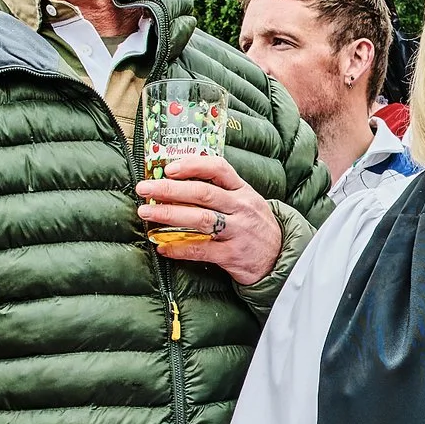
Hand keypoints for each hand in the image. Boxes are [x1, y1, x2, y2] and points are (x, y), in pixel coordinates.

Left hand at [137, 154, 282, 285]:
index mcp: (242, 190)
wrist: (280, 258)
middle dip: (169, 189)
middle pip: (202, 193)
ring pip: (200, 219)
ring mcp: (237, 231)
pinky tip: (162, 246)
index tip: (169, 168)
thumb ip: (220, 191)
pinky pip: (200, 250)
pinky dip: (178, 248)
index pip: (218, 169)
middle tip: (144, 189)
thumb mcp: (246, 202)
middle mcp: (240, 208)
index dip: (192, 166)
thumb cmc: (255, 226)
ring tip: (146, 213)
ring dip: (168, 215)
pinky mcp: (232, 255)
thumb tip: (178, 183)